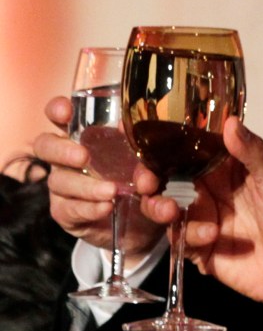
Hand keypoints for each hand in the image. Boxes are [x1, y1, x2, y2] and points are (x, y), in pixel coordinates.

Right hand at [32, 96, 164, 260]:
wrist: (136, 221)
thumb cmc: (137, 180)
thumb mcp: (149, 168)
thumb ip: (148, 168)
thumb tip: (146, 176)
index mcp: (83, 135)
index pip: (59, 115)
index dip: (57, 110)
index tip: (66, 111)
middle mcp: (66, 157)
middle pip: (45, 146)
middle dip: (61, 150)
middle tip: (84, 157)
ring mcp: (62, 184)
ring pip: (60, 181)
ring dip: (86, 186)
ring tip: (111, 191)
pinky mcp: (65, 211)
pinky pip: (70, 209)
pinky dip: (89, 208)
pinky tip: (106, 207)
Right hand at [140, 118, 262, 325]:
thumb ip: (254, 154)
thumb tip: (230, 122)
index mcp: (226, 167)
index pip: (188, 151)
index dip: (165, 148)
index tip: (150, 146)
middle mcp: (210, 191)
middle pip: (168, 180)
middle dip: (151, 179)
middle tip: (147, 182)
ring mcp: (204, 220)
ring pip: (166, 210)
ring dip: (161, 207)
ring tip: (172, 210)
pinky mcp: (201, 251)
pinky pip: (179, 241)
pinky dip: (187, 236)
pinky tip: (210, 235)